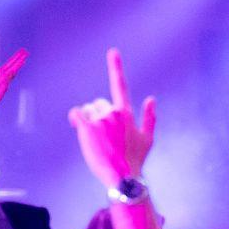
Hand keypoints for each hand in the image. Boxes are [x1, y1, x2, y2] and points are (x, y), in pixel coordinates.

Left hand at [0, 49, 29, 113]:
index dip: (16, 57)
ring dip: (17, 67)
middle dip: (19, 59)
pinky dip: (10, 76)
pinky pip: (7, 81)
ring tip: (23, 60)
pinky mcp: (3, 88)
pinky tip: (13, 71)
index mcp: (1, 72)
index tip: (22, 51)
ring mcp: (5, 82)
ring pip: (12, 72)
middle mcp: (5, 76)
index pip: (10, 63)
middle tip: (26, 52)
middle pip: (13, 66)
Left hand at [67, 49, 156, 188]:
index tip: (112, 52)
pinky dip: (75, 118)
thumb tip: (152, 99)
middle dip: (97, 115)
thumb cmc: (135, 159)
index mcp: (127, 113)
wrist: (123, 177)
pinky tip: (78, 127)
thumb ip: (150, 117)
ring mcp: (100, 119)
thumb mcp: (148, 138)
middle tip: (100, 133)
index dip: (115, 67)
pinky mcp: (87, 127)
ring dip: (87, 120)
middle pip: (97, 103)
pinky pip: (76, 114)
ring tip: (95, 138)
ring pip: (87, 110)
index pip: (120, 85)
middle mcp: (113, 112)